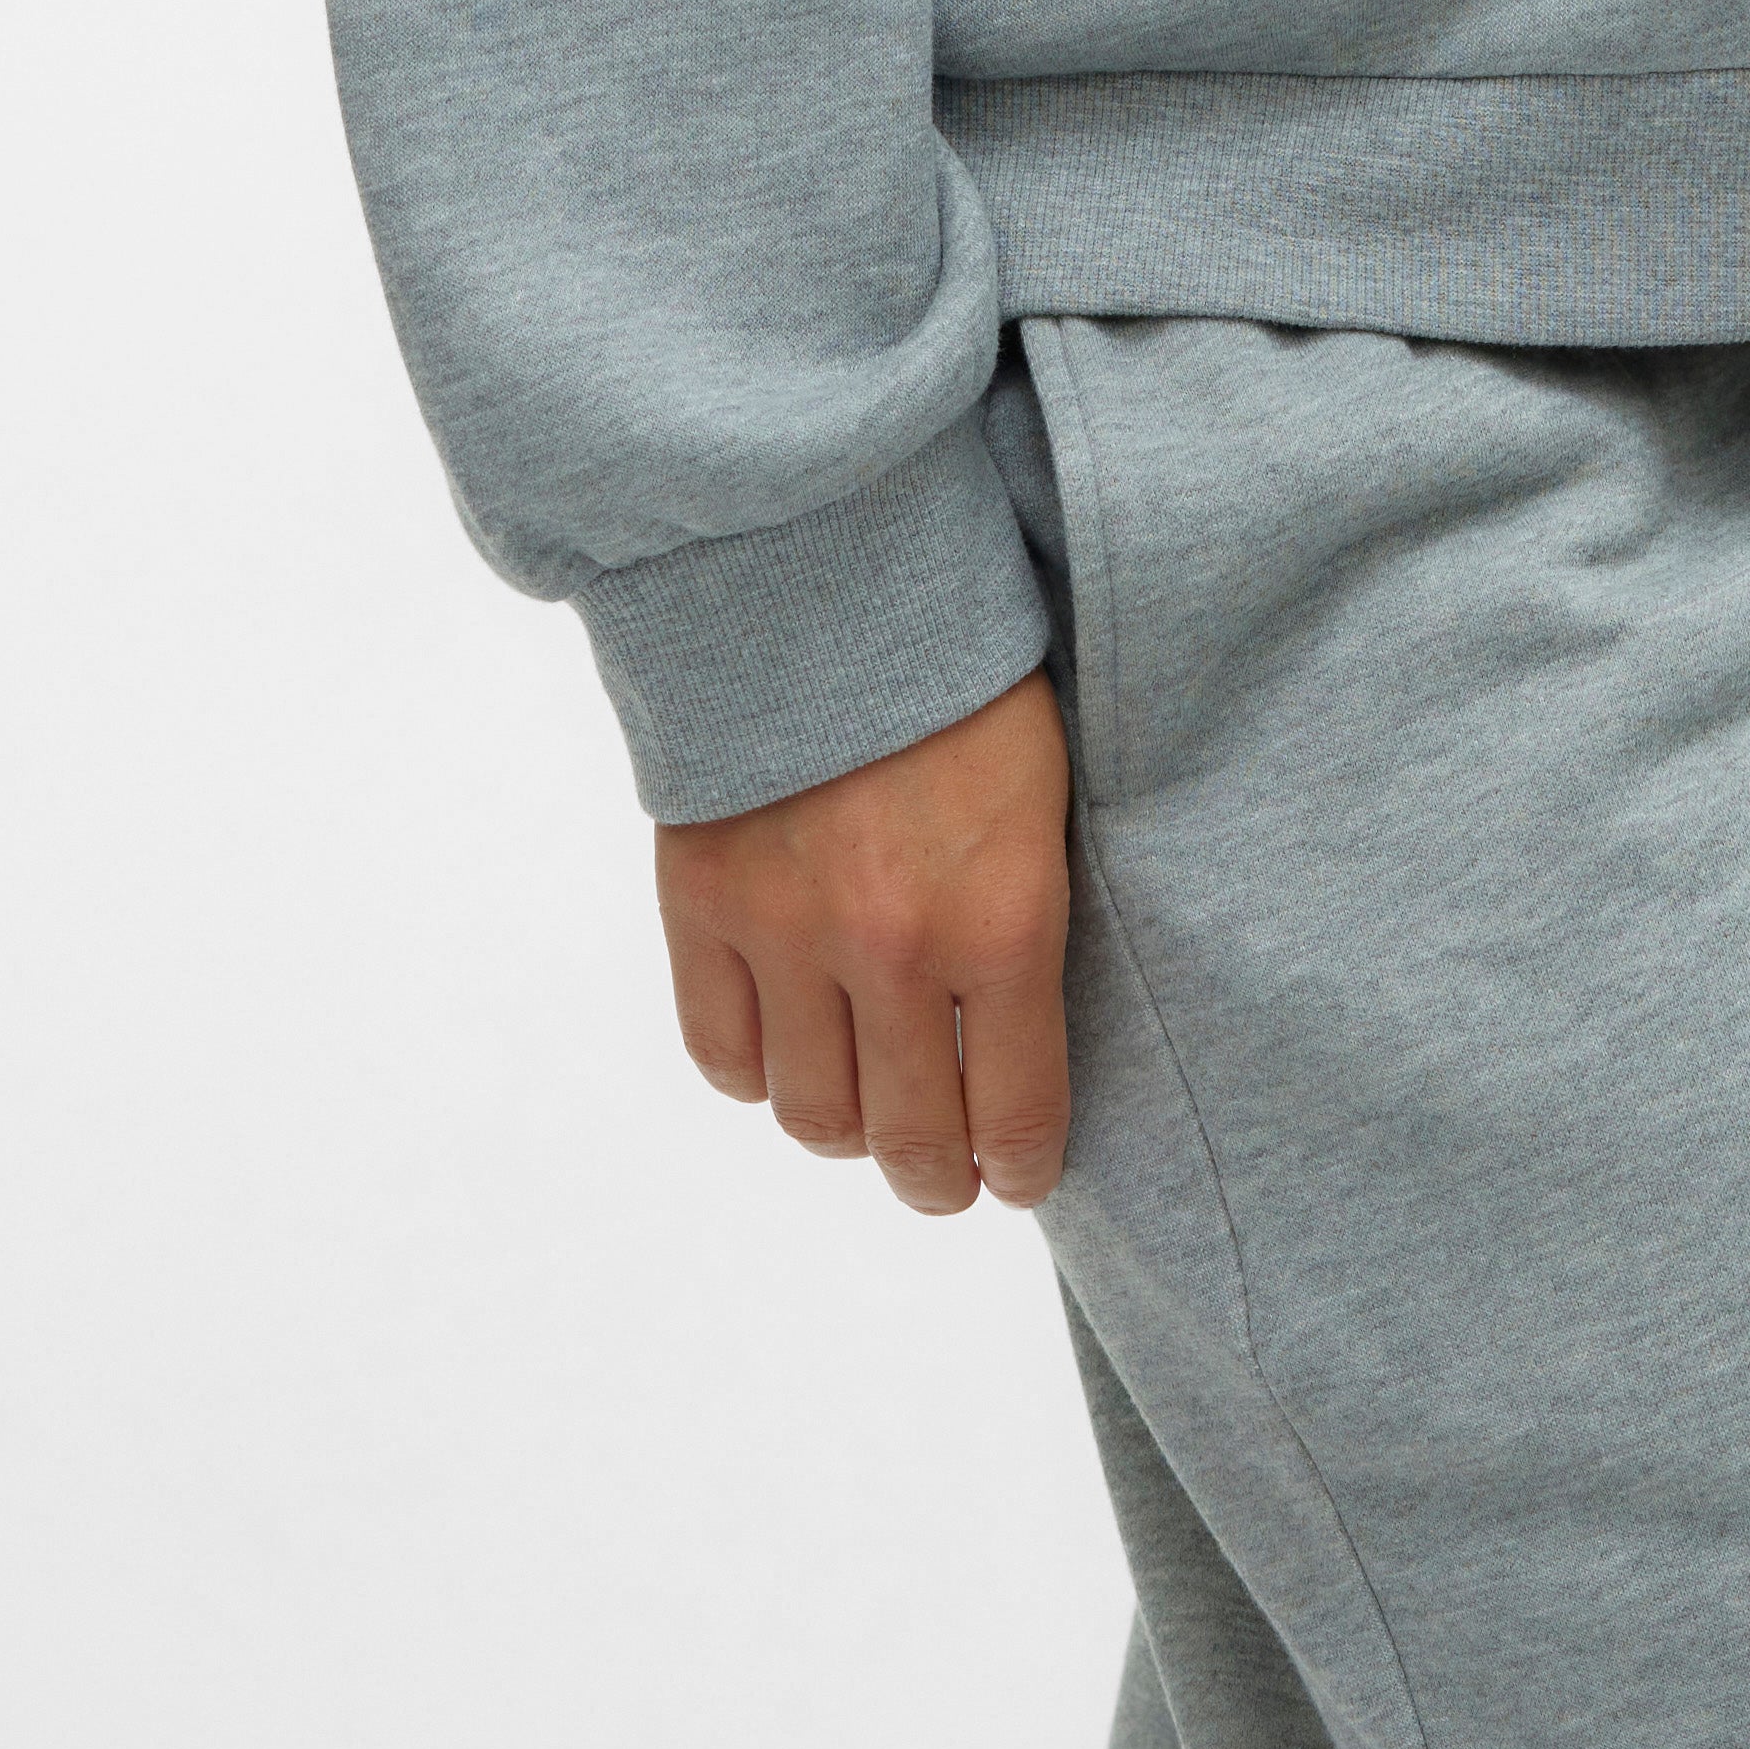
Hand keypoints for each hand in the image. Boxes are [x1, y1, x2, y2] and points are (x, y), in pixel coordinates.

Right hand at [653, 666, 1076, 1214]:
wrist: (832, 570)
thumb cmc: (964, 676)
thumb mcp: (1044, 795)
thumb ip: (1028, 923)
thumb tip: (1018, 1041)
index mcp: (1004, 917)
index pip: (1016, 1117)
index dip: (1019, 1169)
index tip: (1017, 1174)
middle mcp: (896, 947)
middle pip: (908, 1143)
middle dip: (936, 1178)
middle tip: (945, 1174)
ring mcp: (790, 932)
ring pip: (811, 1115)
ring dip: (845, 1127)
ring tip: (866, 1103)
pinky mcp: (704, 904)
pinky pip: (723, 1054)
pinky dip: (757, 1072)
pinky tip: (790, 1045)